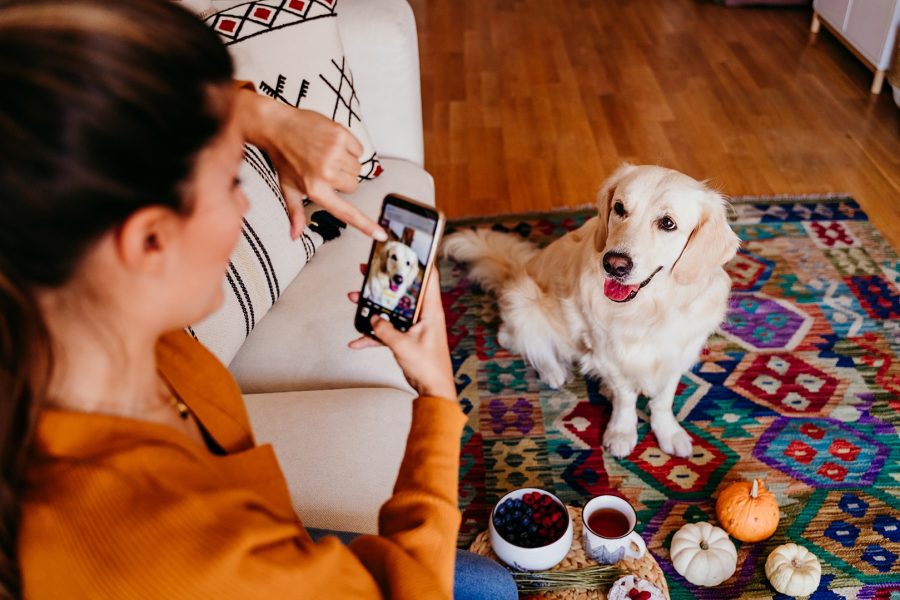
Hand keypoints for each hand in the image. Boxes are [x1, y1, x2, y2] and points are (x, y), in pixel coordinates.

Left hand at [235, 89, 386, 241]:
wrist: (277, 126)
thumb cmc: (283, 158)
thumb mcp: (288, 188)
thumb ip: (295, 213)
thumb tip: (295, 236)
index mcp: (315, 190)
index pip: (346, 212)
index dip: (366, 225)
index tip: (381, 235)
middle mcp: (327, 173)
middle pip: (354, 185)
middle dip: (344, 179)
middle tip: (325, 169)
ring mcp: (335, 153)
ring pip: (357, 168)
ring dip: (347, 163)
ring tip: (327, 155)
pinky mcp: (341, 136)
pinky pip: (359, 149)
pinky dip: (350, 147)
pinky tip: (333, 144)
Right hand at [348, 269, 455, 399]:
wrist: (433, 390)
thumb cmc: (429, 368)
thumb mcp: (403, 345)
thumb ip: (385, 330)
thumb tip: (374, 318)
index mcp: (430, 311)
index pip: (429, 278)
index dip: (420, 262)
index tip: (408, 249)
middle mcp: (424, 315)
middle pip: (404, 291)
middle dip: (386, 281)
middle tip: (370, 271)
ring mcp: (415, 327)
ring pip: (392, 310)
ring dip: (374, 307)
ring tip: (356, 298)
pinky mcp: (407, 339)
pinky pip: (388, 331)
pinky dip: (373, 334)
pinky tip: (357, 340)